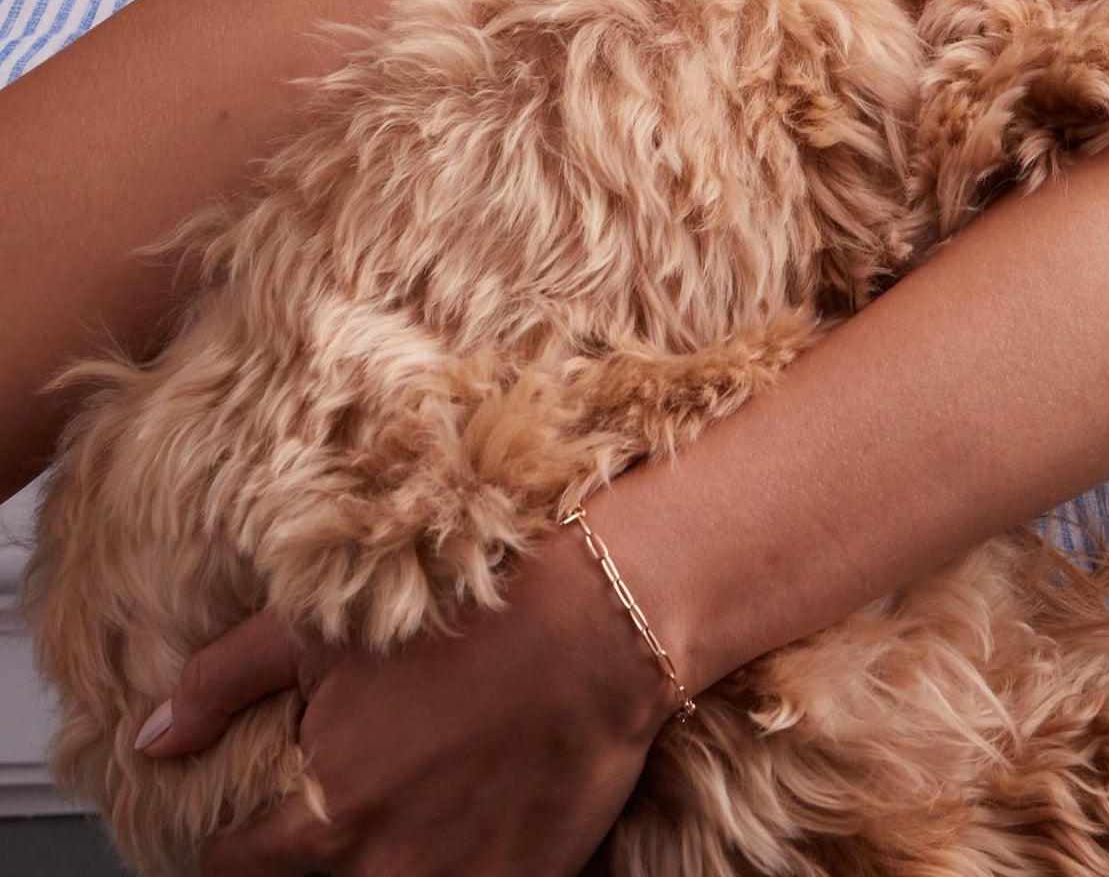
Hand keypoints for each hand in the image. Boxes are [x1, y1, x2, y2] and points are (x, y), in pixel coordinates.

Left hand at [138, 525, 674, 876]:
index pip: (238, 866)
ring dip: (388, 860)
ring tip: (415, 805)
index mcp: (322, 812)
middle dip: (322, 850)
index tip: (265, 816)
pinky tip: (469, 817)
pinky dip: (458, 864)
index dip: (243, 839)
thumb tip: (151, 738)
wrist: (600, 621)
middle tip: (363, 794)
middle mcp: (381, 865)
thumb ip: (221, 681)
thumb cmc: (466, 614)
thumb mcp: (319, 625)